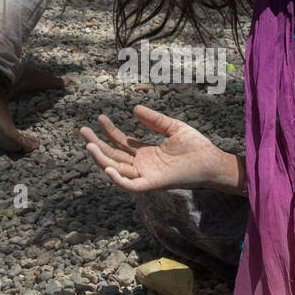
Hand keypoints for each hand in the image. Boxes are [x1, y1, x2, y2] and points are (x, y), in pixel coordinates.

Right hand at [80, 105, 237, 193]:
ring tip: (88, 145)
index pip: (121, 143)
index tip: (99, 117)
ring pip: (117, 169)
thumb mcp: (172, 127)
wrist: (212, 161)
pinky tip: (107, 167)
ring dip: (101, 159)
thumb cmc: (196, 146)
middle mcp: (142, 165)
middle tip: (82, 131)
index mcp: (146, 153)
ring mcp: (146, 175)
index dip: (109, 131)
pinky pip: (131, 186)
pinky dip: (118, 179)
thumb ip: (154, 120)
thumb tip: (134, 108)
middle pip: (113, 155)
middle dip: (97, 144)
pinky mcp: (153, 184)